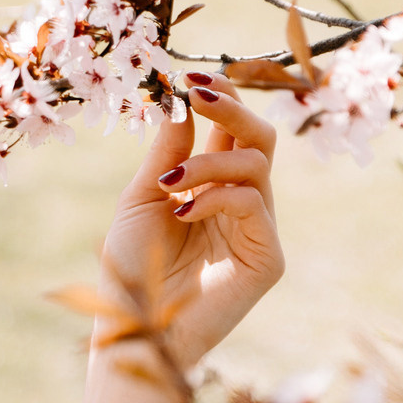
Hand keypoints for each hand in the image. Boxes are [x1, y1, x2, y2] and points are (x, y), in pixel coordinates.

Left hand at [94, 70, 285, 379]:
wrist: (133, 327)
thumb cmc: (134, 267)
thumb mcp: (143, 198)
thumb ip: (168, 153)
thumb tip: (181, 100)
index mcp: (215, 185)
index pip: (232, 130)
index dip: (219, 97)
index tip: (187, 74)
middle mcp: (244, 203)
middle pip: (260, 138)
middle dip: (231, 108)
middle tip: (197, 94)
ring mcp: (260, 231)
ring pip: (255, 166)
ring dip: (209, 162)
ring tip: (170, 184)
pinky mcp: (268, 259)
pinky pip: (254, 204)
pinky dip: (215, 197)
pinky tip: (182, 212)